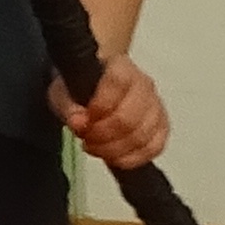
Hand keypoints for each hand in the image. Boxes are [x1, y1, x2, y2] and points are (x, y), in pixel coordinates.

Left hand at [56, 51, 171, 171]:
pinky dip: (132, 158)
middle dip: (103, 135)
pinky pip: (154, 147)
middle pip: (130, 118)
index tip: (83, 120)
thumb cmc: (81, 87)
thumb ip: (68, 107)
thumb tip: (78, 123)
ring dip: (114, 149)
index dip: (100, 106)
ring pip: (142, 136)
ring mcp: (156, 106)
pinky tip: (114, 158)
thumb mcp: (63, 92)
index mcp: (120, 67)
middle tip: (86, 138)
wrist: (95, 86)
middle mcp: (143, 84)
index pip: (118, 84)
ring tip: (95, 147)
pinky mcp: (162, 126)